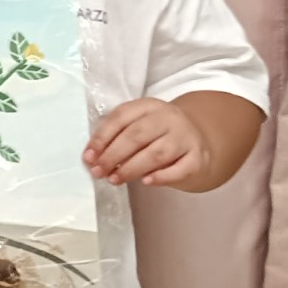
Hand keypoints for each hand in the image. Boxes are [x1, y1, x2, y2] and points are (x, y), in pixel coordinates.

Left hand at [84, 98, 211, 187]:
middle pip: (137, 135)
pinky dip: (161, 176)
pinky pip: (179, 169)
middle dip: (113, 155)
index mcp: (149, 106)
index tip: (88, 157)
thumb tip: (93, 158)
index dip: (102, 138)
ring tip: (114, 179)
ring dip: (131, 168)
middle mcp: (169, 118)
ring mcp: (186, 137)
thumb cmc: (159, 136)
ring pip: (156, 153)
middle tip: (98, 172)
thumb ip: (119, 137)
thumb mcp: (140, 126)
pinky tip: (146, 181)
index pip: (121, 117)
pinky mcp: (198, 157)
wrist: (199, 141)